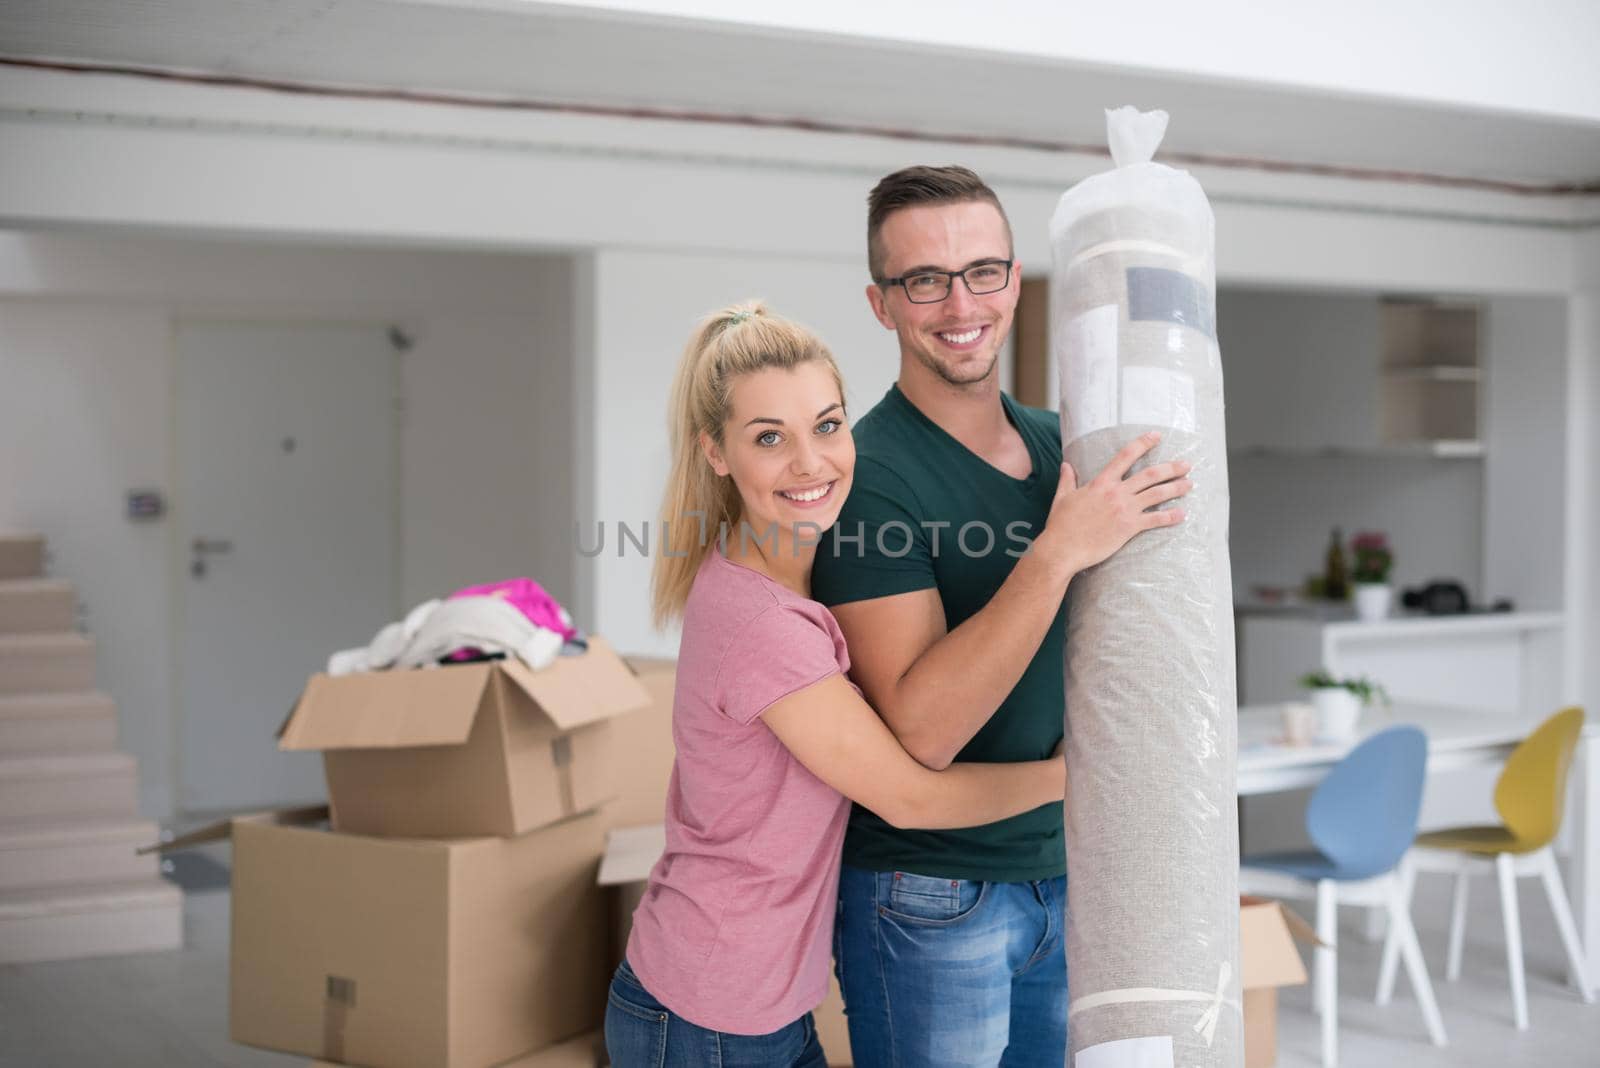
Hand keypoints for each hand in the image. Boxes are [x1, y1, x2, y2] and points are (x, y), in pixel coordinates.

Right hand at [1034, 431, 1190, 575]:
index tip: (1156, 436)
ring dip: (1176, 488)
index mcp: (1101, 482)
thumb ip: (1067, 479)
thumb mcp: (1062, 497)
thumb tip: (1066, 465)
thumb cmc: (1060, 525)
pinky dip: (1171, 516)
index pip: (1126, 455)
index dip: (1143, 443)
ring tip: (1189, 484)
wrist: (1062, 548)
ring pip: (1157, 494)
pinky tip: (1182, 514)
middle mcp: (1116, 492)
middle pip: (1150, 475)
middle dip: (1171, 468)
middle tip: (1186, 464)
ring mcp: (1124, 509)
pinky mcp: (1129, 527)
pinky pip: (1155, 520)